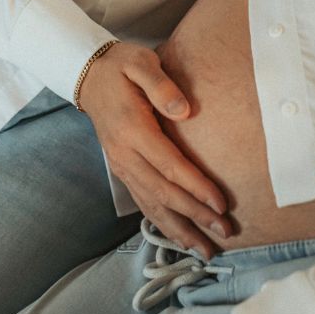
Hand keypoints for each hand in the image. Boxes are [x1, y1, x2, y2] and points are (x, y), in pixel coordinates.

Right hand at [78, 41, 231, 255]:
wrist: (89, 75)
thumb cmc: (121, 67)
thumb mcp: (141, 63)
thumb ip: (161, 86)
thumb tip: (185, 111)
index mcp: (133, 130)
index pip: (169, 166)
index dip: (196, 188)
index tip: (220, 204)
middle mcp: (124, 155)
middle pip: (164, 193)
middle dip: (195, 216)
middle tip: (225, 232)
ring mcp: (121, 165)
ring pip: (152, 205)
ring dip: (180, 229)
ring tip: (205, 250)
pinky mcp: (122, 169)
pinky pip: (142, 201)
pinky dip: (162, 222)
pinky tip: (179, 236)